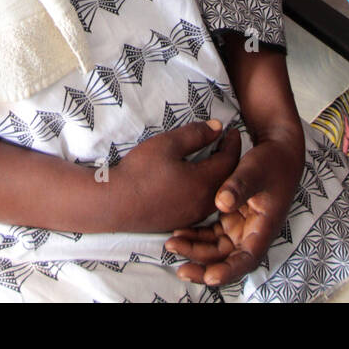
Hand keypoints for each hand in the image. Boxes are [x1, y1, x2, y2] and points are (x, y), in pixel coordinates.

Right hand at [109, 119, 241, 232]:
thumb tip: (217, 127)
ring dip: (220, 176)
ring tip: (214, 159)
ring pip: (217, 194)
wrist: (115, 204)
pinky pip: (204, 204)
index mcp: (204, 182)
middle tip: (226, 143)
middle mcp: (204, 203)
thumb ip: (195, 134)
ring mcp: (193, 216)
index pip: (229, 160)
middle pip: (228, 179)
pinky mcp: (182, 221)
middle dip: (230, 159)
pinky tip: (197, 180)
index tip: (232, 130)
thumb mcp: (168, 144)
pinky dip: (208, 188)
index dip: (233, 143)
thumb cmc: (140, 171)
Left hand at [164, 131, 304, 286]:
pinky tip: (179, 233)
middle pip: (228, 260)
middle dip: (204, 266)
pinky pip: (212, 235)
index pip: (247, 258)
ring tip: (173, 244)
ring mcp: (240, 227)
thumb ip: (240, 186)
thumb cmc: (270, 161)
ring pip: (217, 249)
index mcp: (264, 228)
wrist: (276, 151)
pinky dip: (197, 237)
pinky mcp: (231, 219)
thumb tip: (222, 204)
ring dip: (197, 251)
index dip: (229, 271)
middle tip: (181, 267)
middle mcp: (252, 233)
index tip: (210, 276)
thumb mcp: (256, 170)